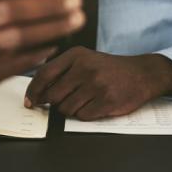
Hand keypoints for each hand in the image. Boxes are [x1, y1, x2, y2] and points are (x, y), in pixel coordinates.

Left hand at [24, 48, 171, 120]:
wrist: (142, 73)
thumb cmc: (108, 69)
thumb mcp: (85, 59)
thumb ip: (61, 71)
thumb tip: (36, 92)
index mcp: (76, 55)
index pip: (44, 74)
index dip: (33, 90)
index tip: (29, 101)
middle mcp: (85, 68)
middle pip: (53, 95)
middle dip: (54, 103)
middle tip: (63, 100)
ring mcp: (96, 85)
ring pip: (66, 109)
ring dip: (71, 109)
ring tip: (85, 100)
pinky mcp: (106, 101)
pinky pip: (82, 116)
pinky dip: (85, 115)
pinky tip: (95, 105)